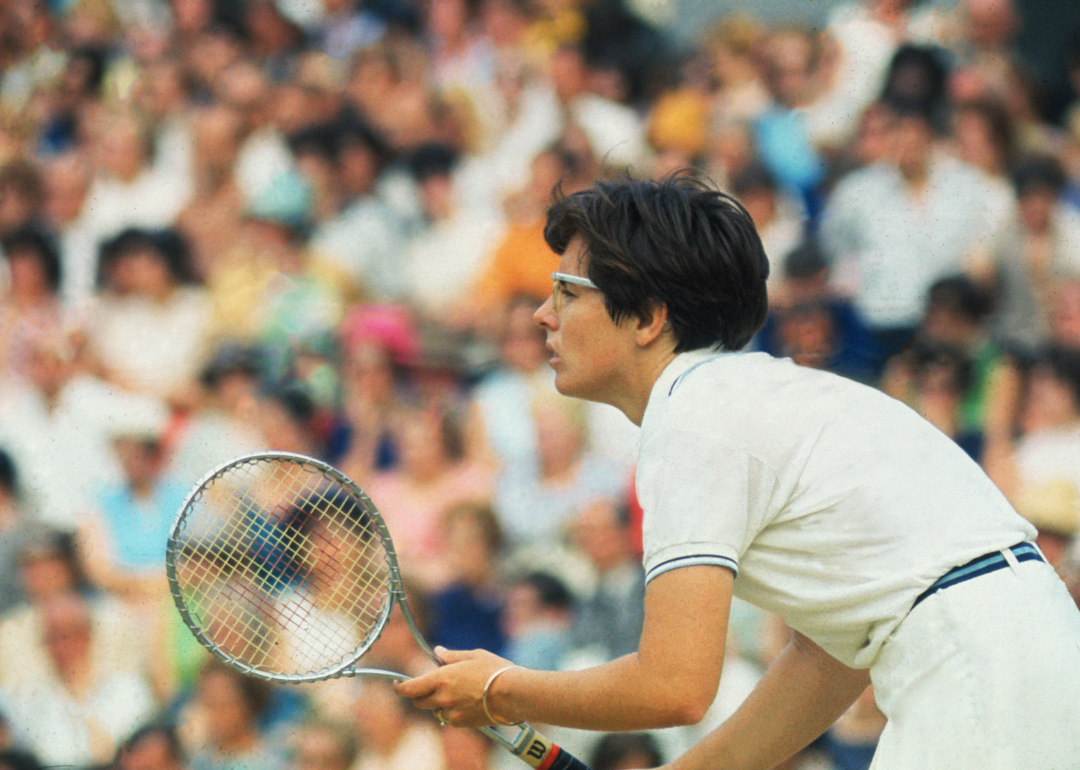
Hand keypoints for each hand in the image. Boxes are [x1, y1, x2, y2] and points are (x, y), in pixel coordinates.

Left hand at [394, 646, 515, 726]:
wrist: (513, 694)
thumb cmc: (495, 670)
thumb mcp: (473, 655)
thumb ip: (452, 656)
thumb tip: (438, 651)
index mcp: (441, 679)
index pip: (409, 688)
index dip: (399, 687)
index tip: (397, 683)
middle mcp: (442, 698)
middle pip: (419, 702)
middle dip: (421, 694)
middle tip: (431, 685)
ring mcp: (452, 713)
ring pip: (435, 711)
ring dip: (438, 703)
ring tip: (456, 693)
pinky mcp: (462, 723)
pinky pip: (449, 718)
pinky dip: (452, 712)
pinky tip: (467, 702)